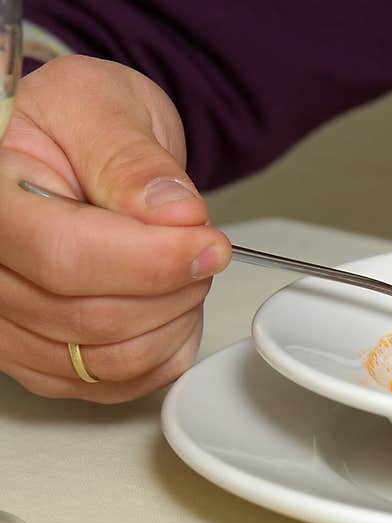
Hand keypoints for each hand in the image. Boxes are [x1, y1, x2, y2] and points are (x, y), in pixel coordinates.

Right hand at [0, 55, 230, 402]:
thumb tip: (173, 216)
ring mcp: (9, 323)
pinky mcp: (41, 358)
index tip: (208, 245)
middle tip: (206, 247)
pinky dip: (166, 348)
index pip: (64, 255)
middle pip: (91, 318)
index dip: (151, 261)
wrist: (78, 150)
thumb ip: (133, 160)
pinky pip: (118, 383)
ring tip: (188, 270)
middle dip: (173, 286)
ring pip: (109, 360)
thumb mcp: (103, 106)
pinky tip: (174, 306)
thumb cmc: (78, 122)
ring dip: (174, 320)